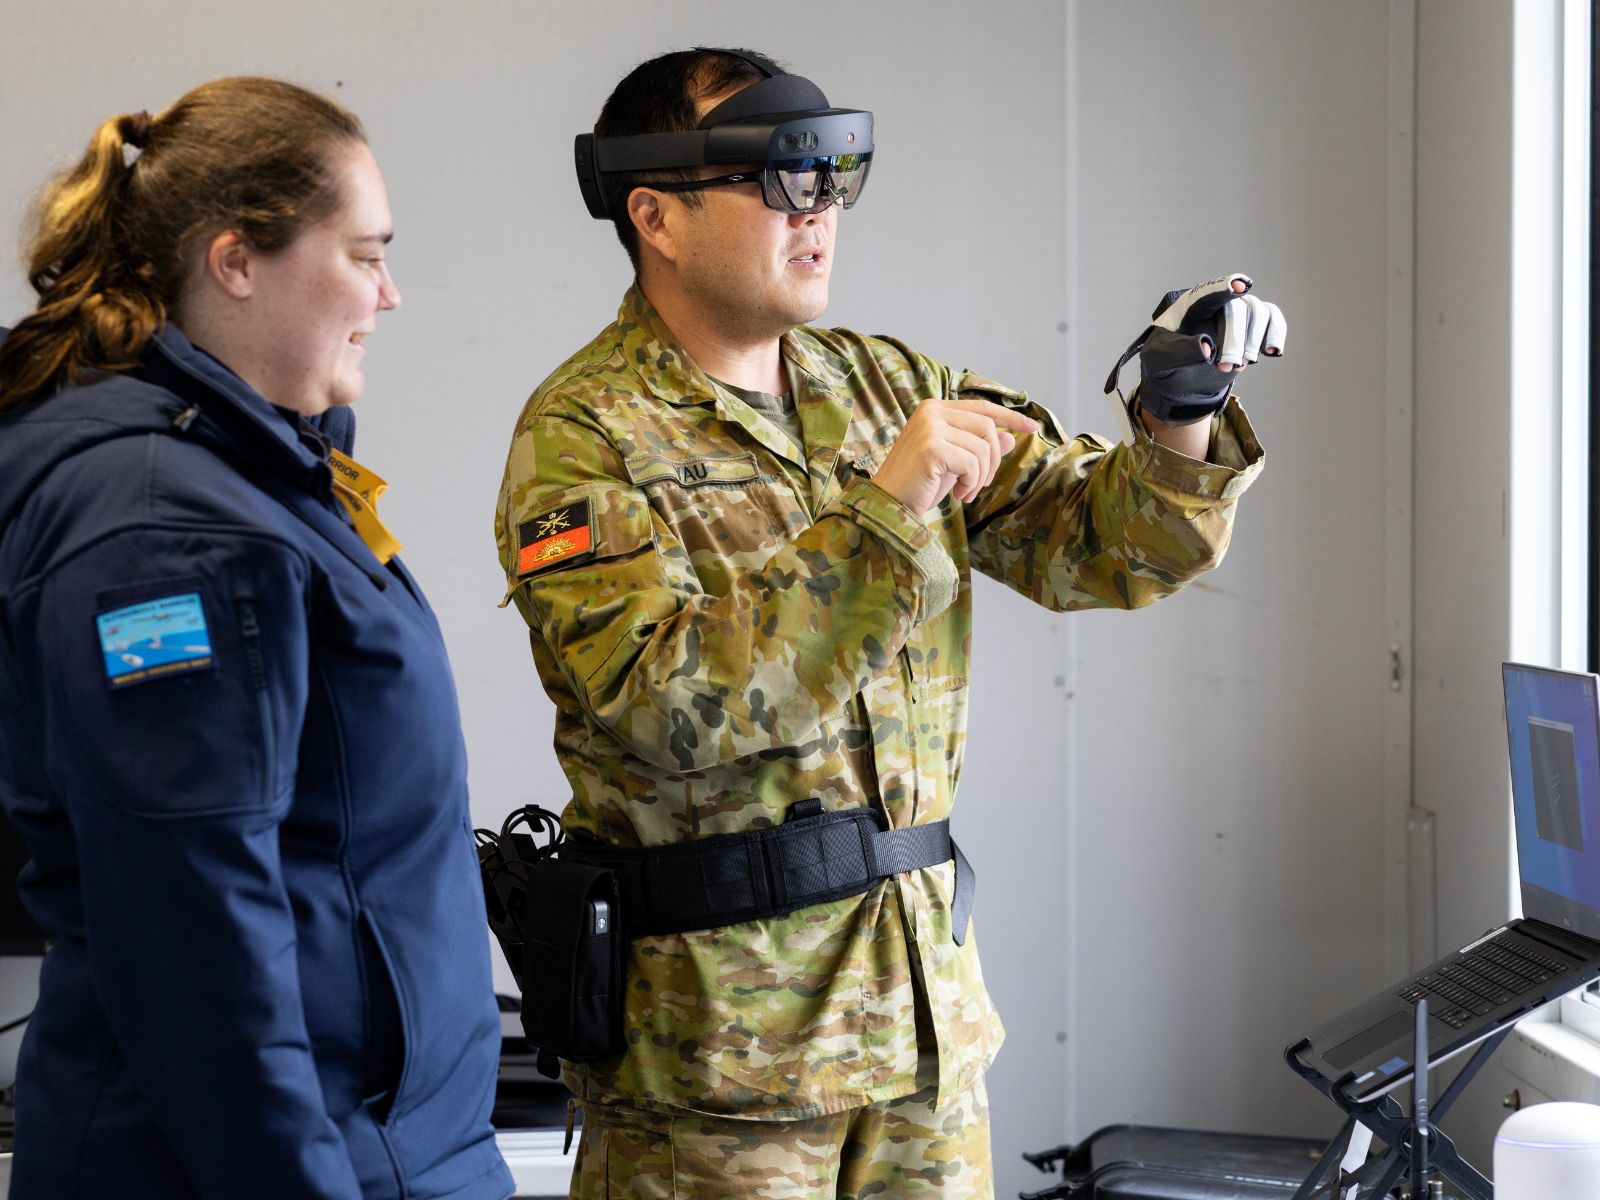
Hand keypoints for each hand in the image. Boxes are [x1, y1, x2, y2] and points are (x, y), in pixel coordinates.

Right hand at [871, 397, 1037, 514]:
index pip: (982, 407)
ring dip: (981, 476)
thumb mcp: (956, 464)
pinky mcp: (932, 447)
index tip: (1032, 427)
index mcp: (934, 409)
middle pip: (987, 426)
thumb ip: (979, 448)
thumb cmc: (918, 486)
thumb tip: (1011, 438)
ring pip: (982, 446)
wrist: (887, 505)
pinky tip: (958, 495)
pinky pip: (972, 463)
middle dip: (993, 459)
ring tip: (966, 492)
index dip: (1010, 417)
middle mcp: (931, 411)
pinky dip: (972, 483)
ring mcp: (930, 427)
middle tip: (981, 484)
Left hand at [1104, 274, 1287, 425]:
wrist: (1180, 377)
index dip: (1224, 288)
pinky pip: (1272, 319)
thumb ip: (1178, 351)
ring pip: (1258, 313)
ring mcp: (1238, 312)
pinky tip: (1272, 352)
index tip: (1239, 286)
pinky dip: (1276, 333)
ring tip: (1238, 367)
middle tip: (1225, 367)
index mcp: (1190, 305)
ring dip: (1253, 342)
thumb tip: (1205, 347)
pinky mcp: (1253, 326)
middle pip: (1237, 309)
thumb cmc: (1167, 362)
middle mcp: (1218, 303)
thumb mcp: (1160, 360)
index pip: (1208, 293)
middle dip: (1235, 340)